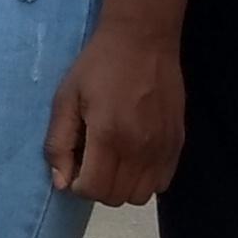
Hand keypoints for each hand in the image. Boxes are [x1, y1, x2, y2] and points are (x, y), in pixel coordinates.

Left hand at [43, 22, 185, 205]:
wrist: (143, 40)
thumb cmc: (98, 66)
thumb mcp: (65, 99)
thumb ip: (59, 144)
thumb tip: (61, 184)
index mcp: (108, 137)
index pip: (94, 190)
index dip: (78, 185)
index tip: (75, 167)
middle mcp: (140, 148)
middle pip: (117, 198)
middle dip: (98, 187)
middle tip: (91, 161)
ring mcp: (163, 147)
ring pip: (141, 195)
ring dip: (122, 186)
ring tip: (113, 160)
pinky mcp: (179, 142)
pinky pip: (163, 182)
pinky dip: (145, 179)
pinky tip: (134, 156)